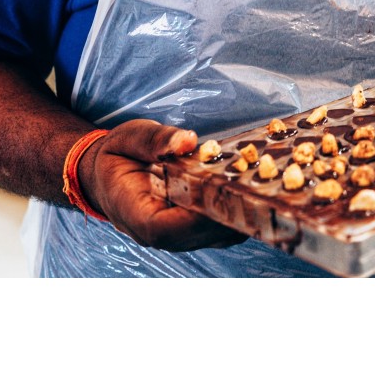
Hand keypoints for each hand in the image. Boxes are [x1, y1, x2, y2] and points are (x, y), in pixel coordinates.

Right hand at [78, 119, 246, 251]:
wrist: (108, 174)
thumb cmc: (118, 156)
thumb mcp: (129, 138)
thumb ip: (156, 140)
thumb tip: (187, 141)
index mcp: (137, 216)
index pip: (167, 229)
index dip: (197, 215)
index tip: (225, 191)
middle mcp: (160, 234)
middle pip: (200, 234)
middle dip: (231, 212)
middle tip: (260, 185)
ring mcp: (179, 235)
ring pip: (217, 235)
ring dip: (242, 212)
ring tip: (266, 184)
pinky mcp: (194, 227)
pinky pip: (221, 226)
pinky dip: (241, 210)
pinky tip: (257, 186)